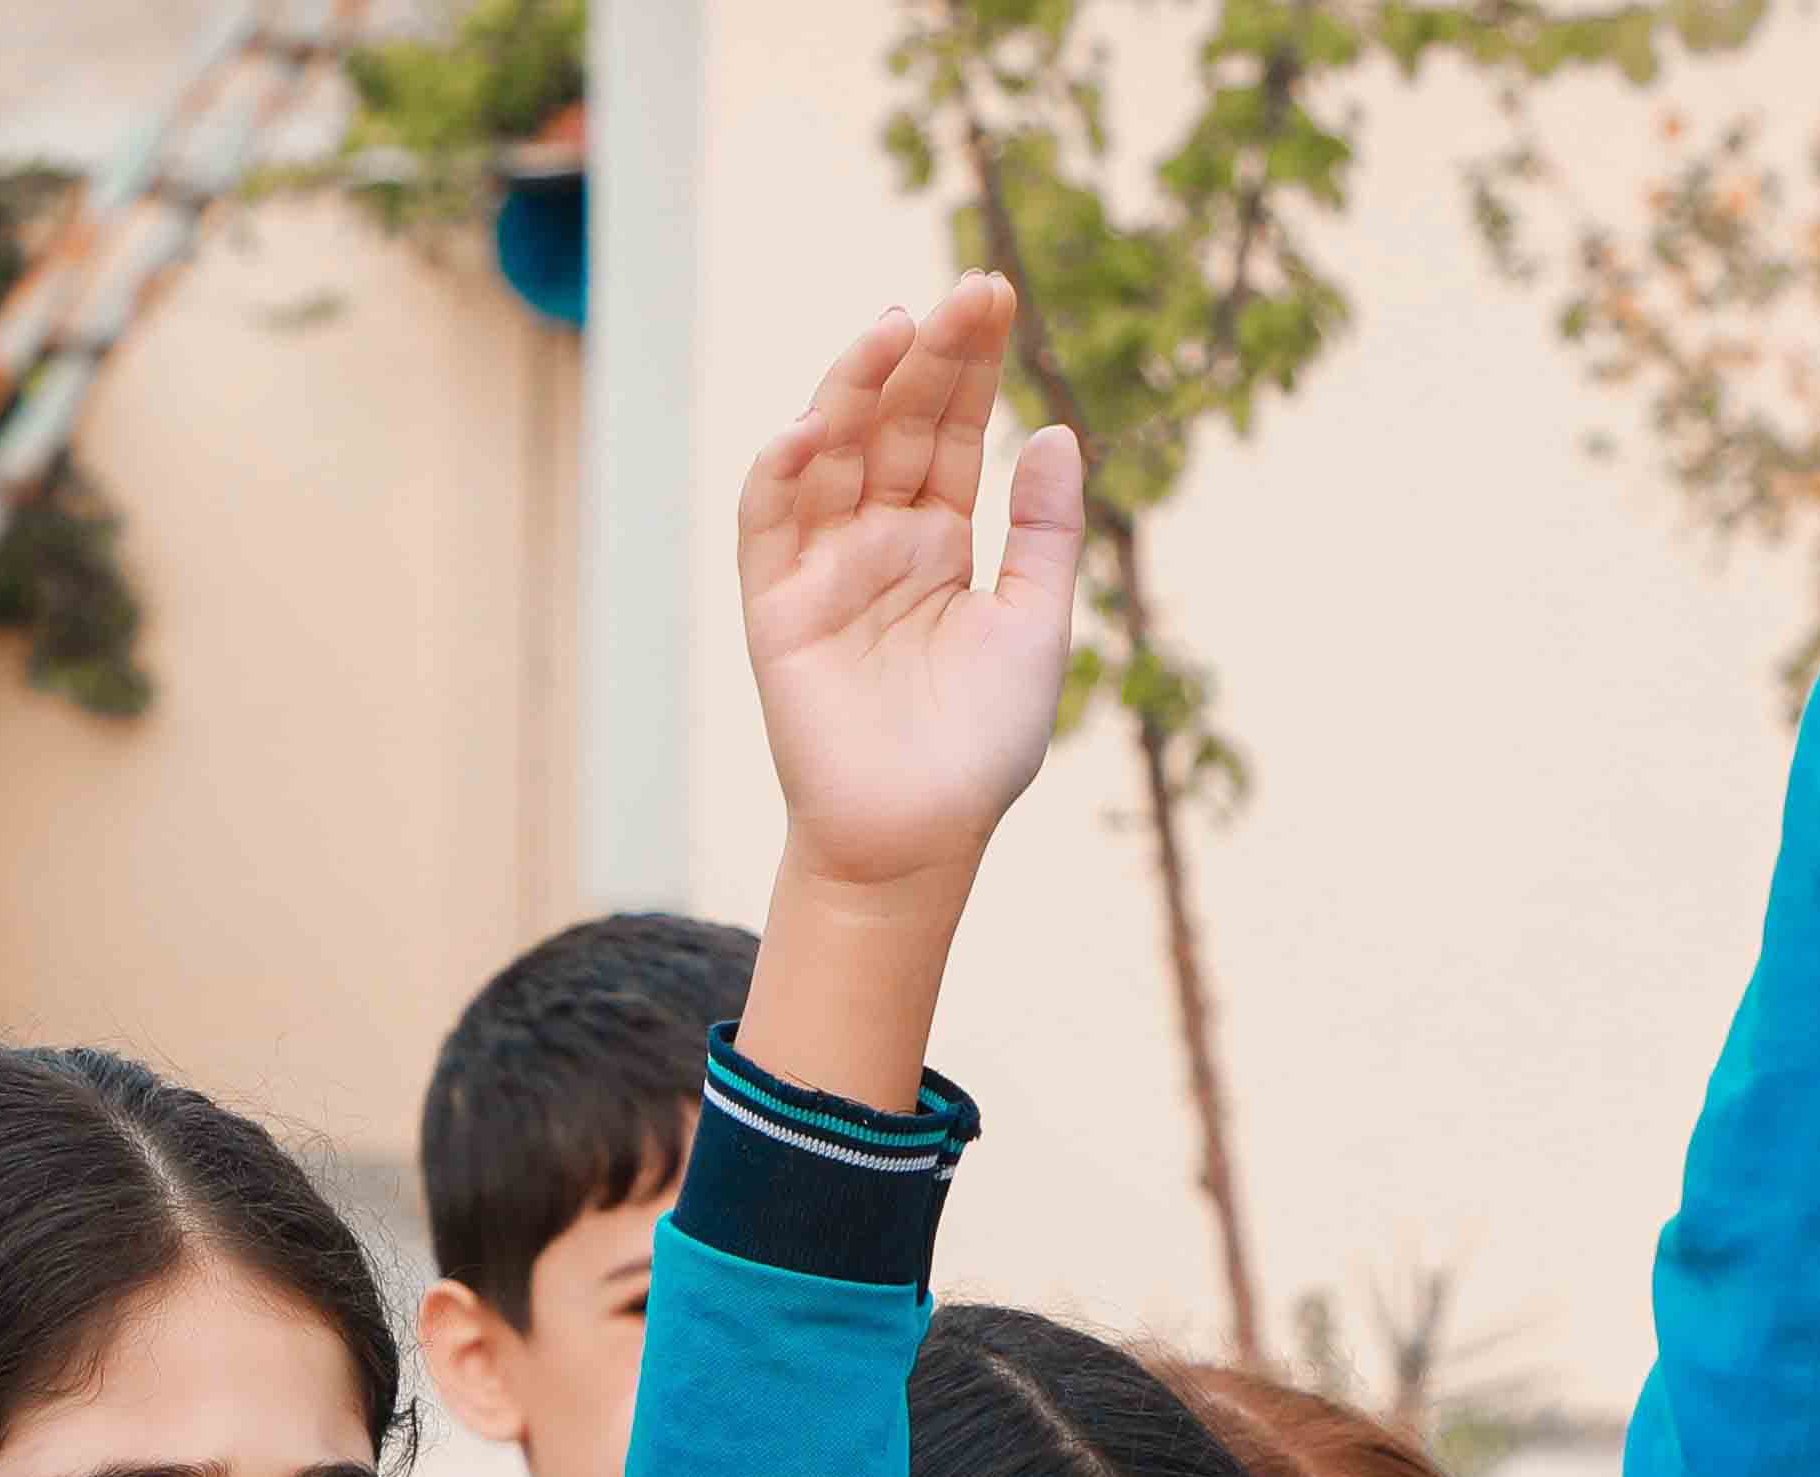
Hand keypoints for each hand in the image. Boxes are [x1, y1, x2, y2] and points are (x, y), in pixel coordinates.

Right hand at [739, 275, 1080, 905]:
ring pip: (829, 453)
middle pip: (894, 423)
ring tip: (895, 328)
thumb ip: (1042, 531)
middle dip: (927, 355)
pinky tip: (809, 427)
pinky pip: (766, 524)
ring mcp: (822, 567)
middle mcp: (877, 539)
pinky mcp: (775, 607)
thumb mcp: (1035, 623)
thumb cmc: (981, 744)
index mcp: (939, 538)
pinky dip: (779, 472)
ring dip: (853, 387)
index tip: (996, 295)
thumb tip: (1053, 433)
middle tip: (966, 294)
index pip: (950, 429)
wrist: (921, 838)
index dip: (970, 362)